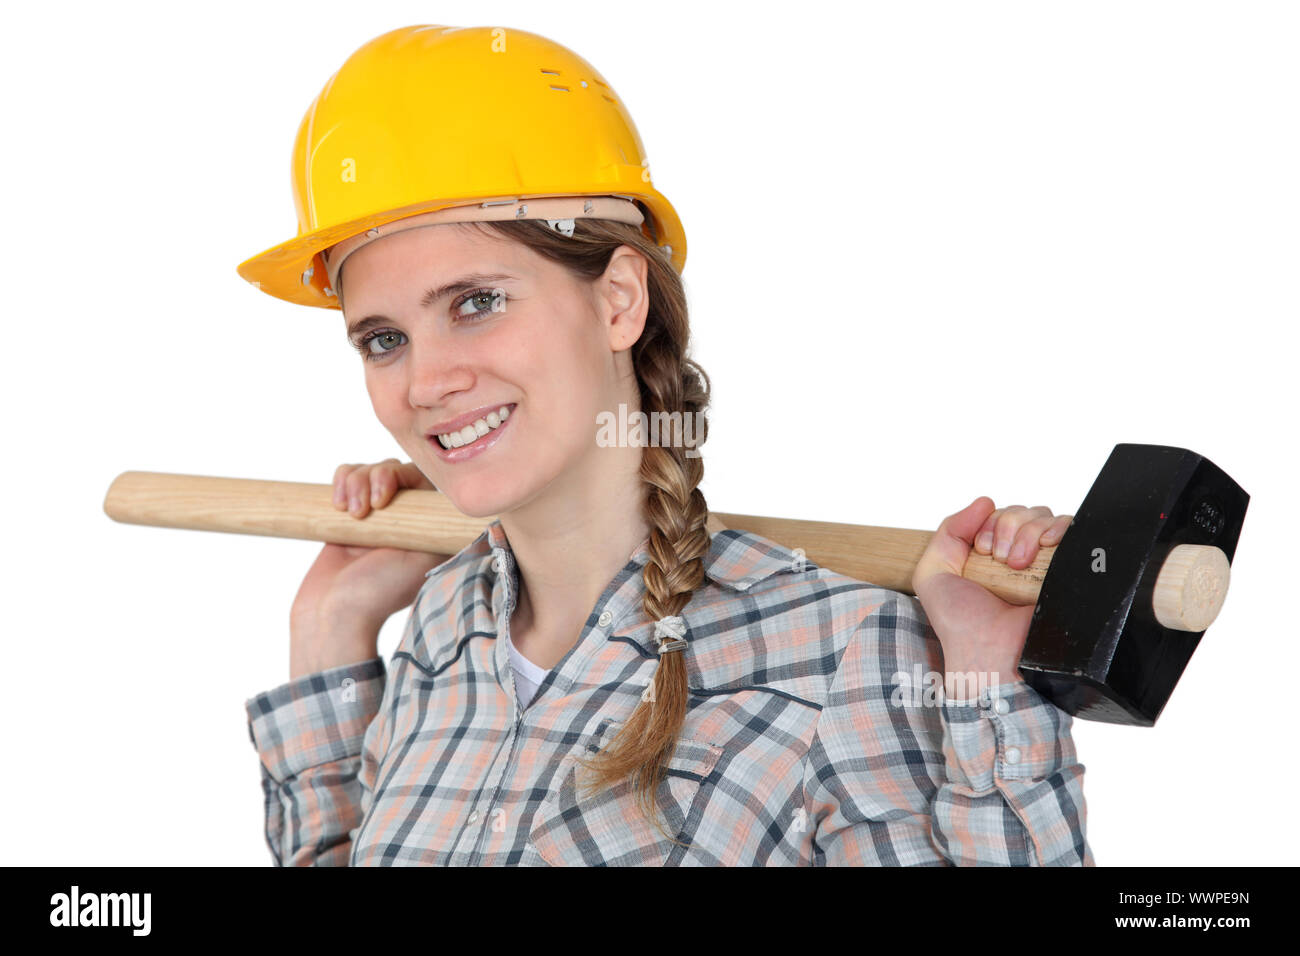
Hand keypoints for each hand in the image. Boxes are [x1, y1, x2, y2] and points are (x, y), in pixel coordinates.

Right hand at [289, 459, 447, 678]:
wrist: (333, 610)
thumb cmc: (381, 590)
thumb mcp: (424, 557)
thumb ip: (443, 527)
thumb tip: (481, 510)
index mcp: (426, 525)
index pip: (422, 479)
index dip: (402, 477)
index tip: (384, 499)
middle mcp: (403, 516)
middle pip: (393, 468)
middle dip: (375, 478)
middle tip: (366, 509)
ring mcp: (374, 512)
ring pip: (368, 469)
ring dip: (356, 482)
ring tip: (351, 513)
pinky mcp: (347, 511)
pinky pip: (346, 476)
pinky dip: (341, 482)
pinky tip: (338, 506)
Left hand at [911, 497, 1072, 698]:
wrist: (991, 654)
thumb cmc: (960, 623)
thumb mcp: (933, 574)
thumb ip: (948, 532)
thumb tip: (985, 501)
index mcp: (991, 555)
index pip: (1000, 514)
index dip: (990, 523)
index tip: (981, 550)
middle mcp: (1021, 556)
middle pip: (1024, 511)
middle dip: (1008, 526)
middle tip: (1000, 559)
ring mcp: (1047, 564)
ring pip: (1046, 517)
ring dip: (1028, 532)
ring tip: (1017, 565)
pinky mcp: (1071, 571)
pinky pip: (1074, 530)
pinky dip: (1058, 529)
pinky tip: (1042, 550)